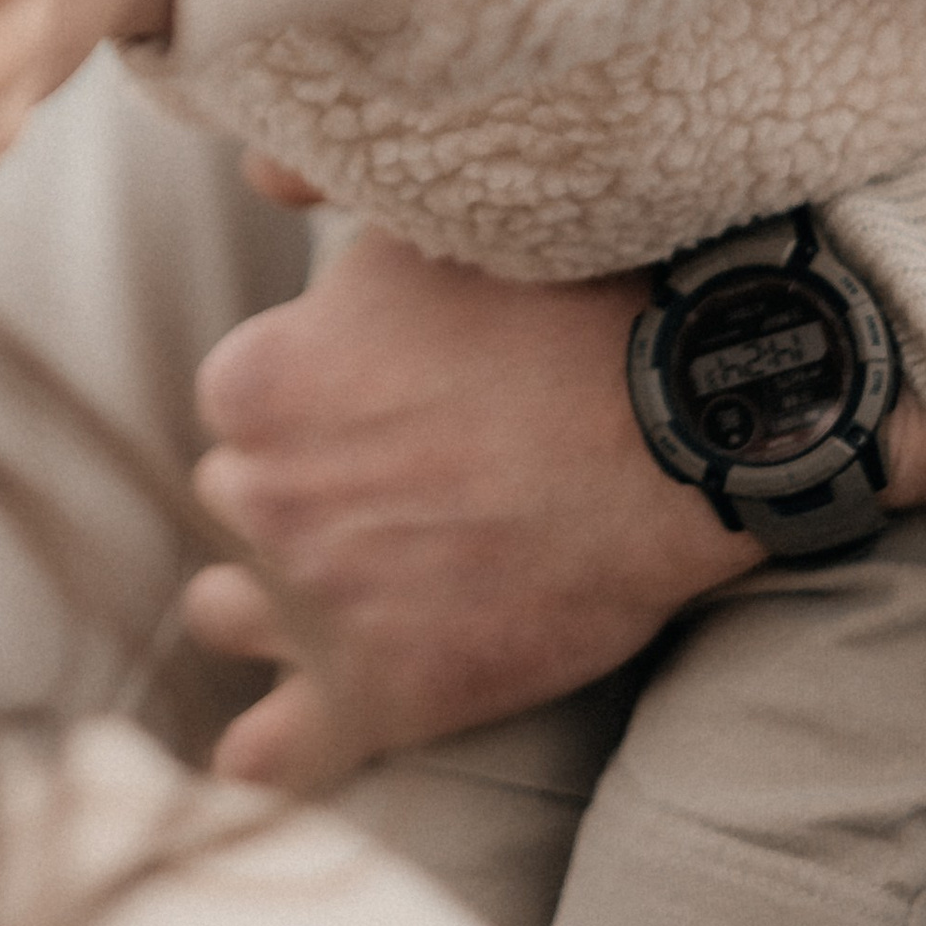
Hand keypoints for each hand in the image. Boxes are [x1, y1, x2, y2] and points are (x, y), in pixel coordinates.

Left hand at [182, 231, 925, 790]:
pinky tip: (263, 749)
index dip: (306, 405)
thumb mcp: (424, 217)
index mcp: (254, 382)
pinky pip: (279, 749)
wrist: (689, 426)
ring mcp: (318, 605)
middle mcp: (260, 496)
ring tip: (342, 586)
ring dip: (274, 600)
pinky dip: (272, 747)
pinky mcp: (384, 695)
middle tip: (389, 482)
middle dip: (295, 494)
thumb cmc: (567, 306)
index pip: (237, 407)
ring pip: (236, 610)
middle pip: (240, 503)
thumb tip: (257, 176)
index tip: (369, 402)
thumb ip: (319, 186)